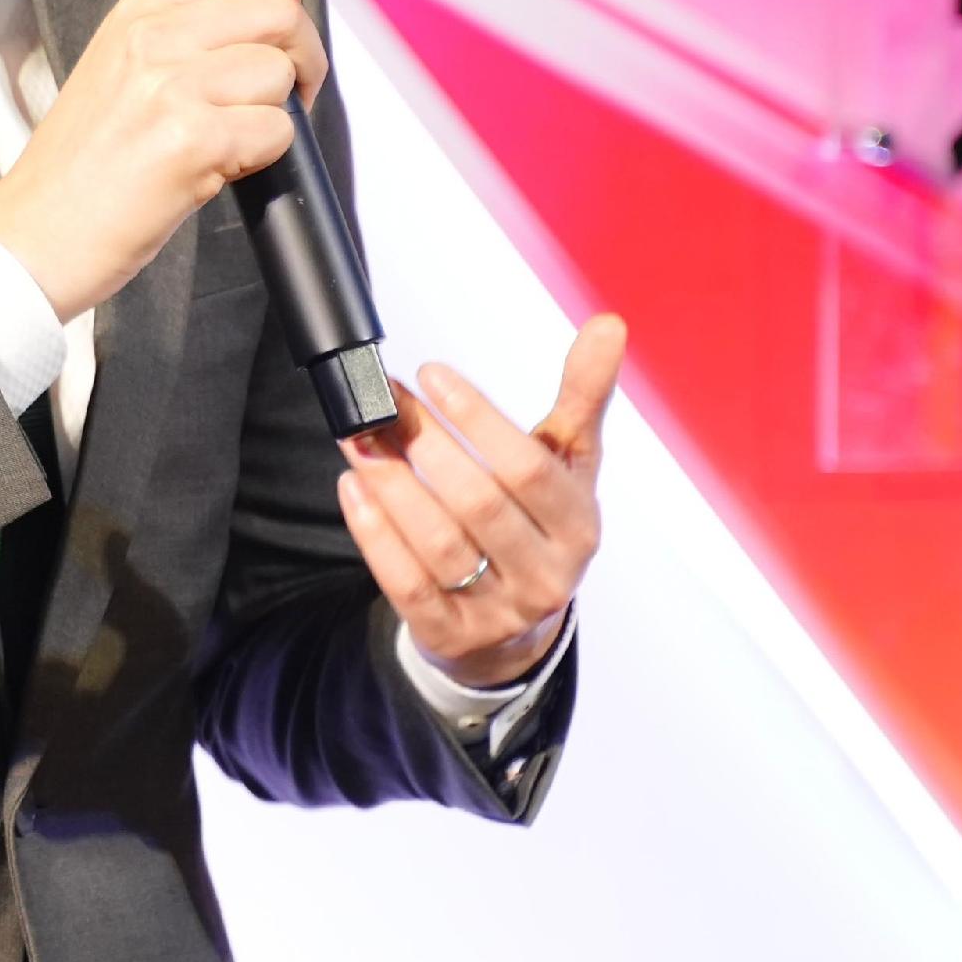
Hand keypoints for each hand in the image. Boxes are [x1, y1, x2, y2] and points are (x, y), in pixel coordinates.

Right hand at [0, 0, 326, 323]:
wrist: (36, 232)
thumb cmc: (79, 165)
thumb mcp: (116, 67)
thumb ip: (181, 32)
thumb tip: (259, 25)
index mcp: (139, 12)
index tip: (276, 31)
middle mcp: (154, 37)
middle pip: (278, 9)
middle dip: (300, 55)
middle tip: (281, 92)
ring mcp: (171, 86)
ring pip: (280, 71)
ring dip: (275, 111)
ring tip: (234, 137)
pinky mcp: (190, 141)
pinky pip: (276, 130)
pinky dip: (263, 157)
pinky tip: (219, 167)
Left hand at [333, 313, 624, 686]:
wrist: (519, 629)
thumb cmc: (541, 527)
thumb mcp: (569, 465)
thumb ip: (581, 396)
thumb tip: (608, 325)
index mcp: (578, 527)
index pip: (528, 469)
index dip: (477, 418)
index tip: (432, 374)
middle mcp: (545, 576)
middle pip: (477, 503)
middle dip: (423, 445)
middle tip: (382, 402)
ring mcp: (497, 612)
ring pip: (437, 543)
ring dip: (390, 483)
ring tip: (358, 436)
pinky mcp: (449, 635)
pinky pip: (405, 584)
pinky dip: (374, 533)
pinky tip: (353, 488)